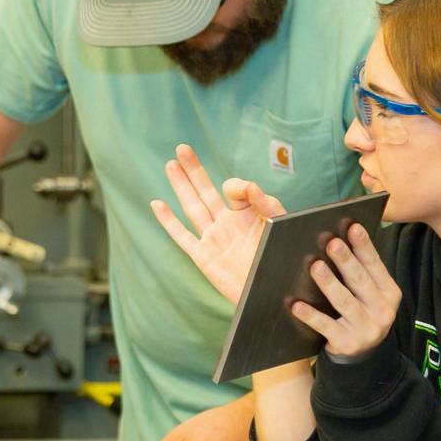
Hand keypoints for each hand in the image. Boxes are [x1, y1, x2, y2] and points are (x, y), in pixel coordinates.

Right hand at [150, 144, 286, 304]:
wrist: (276, 292)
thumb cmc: (283, 259)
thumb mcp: (281, 224)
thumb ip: (265, 202)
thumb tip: (245, 185)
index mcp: (247, 214)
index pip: (232, 189)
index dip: (236, 186)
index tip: (246, 192)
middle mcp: (227, 223)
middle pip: (205, 191)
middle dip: (194, 170)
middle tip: (182, 148)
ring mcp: (213, 239)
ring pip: (192, 206)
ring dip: (181, 185)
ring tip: (171, 164)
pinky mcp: (204, 257)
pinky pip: (181, 236)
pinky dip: (168, 221)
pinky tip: (157, 204)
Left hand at [289, 223, 400, 361]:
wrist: (363, 356)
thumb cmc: (361, 313)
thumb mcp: (370, 294)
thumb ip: (361, 272)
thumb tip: (339, 237)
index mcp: (389, 292)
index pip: (375, 265)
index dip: (364, 246)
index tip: (352, 227)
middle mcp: (382, 310)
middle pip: (359, 281)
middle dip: (345, 260)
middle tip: (331, 243)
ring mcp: (367, 328)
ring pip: (344, 302)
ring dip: (329, 283)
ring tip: (315, 267)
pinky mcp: (348, 343)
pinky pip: (326, 326)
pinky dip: (311, 316)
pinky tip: (296, 305)